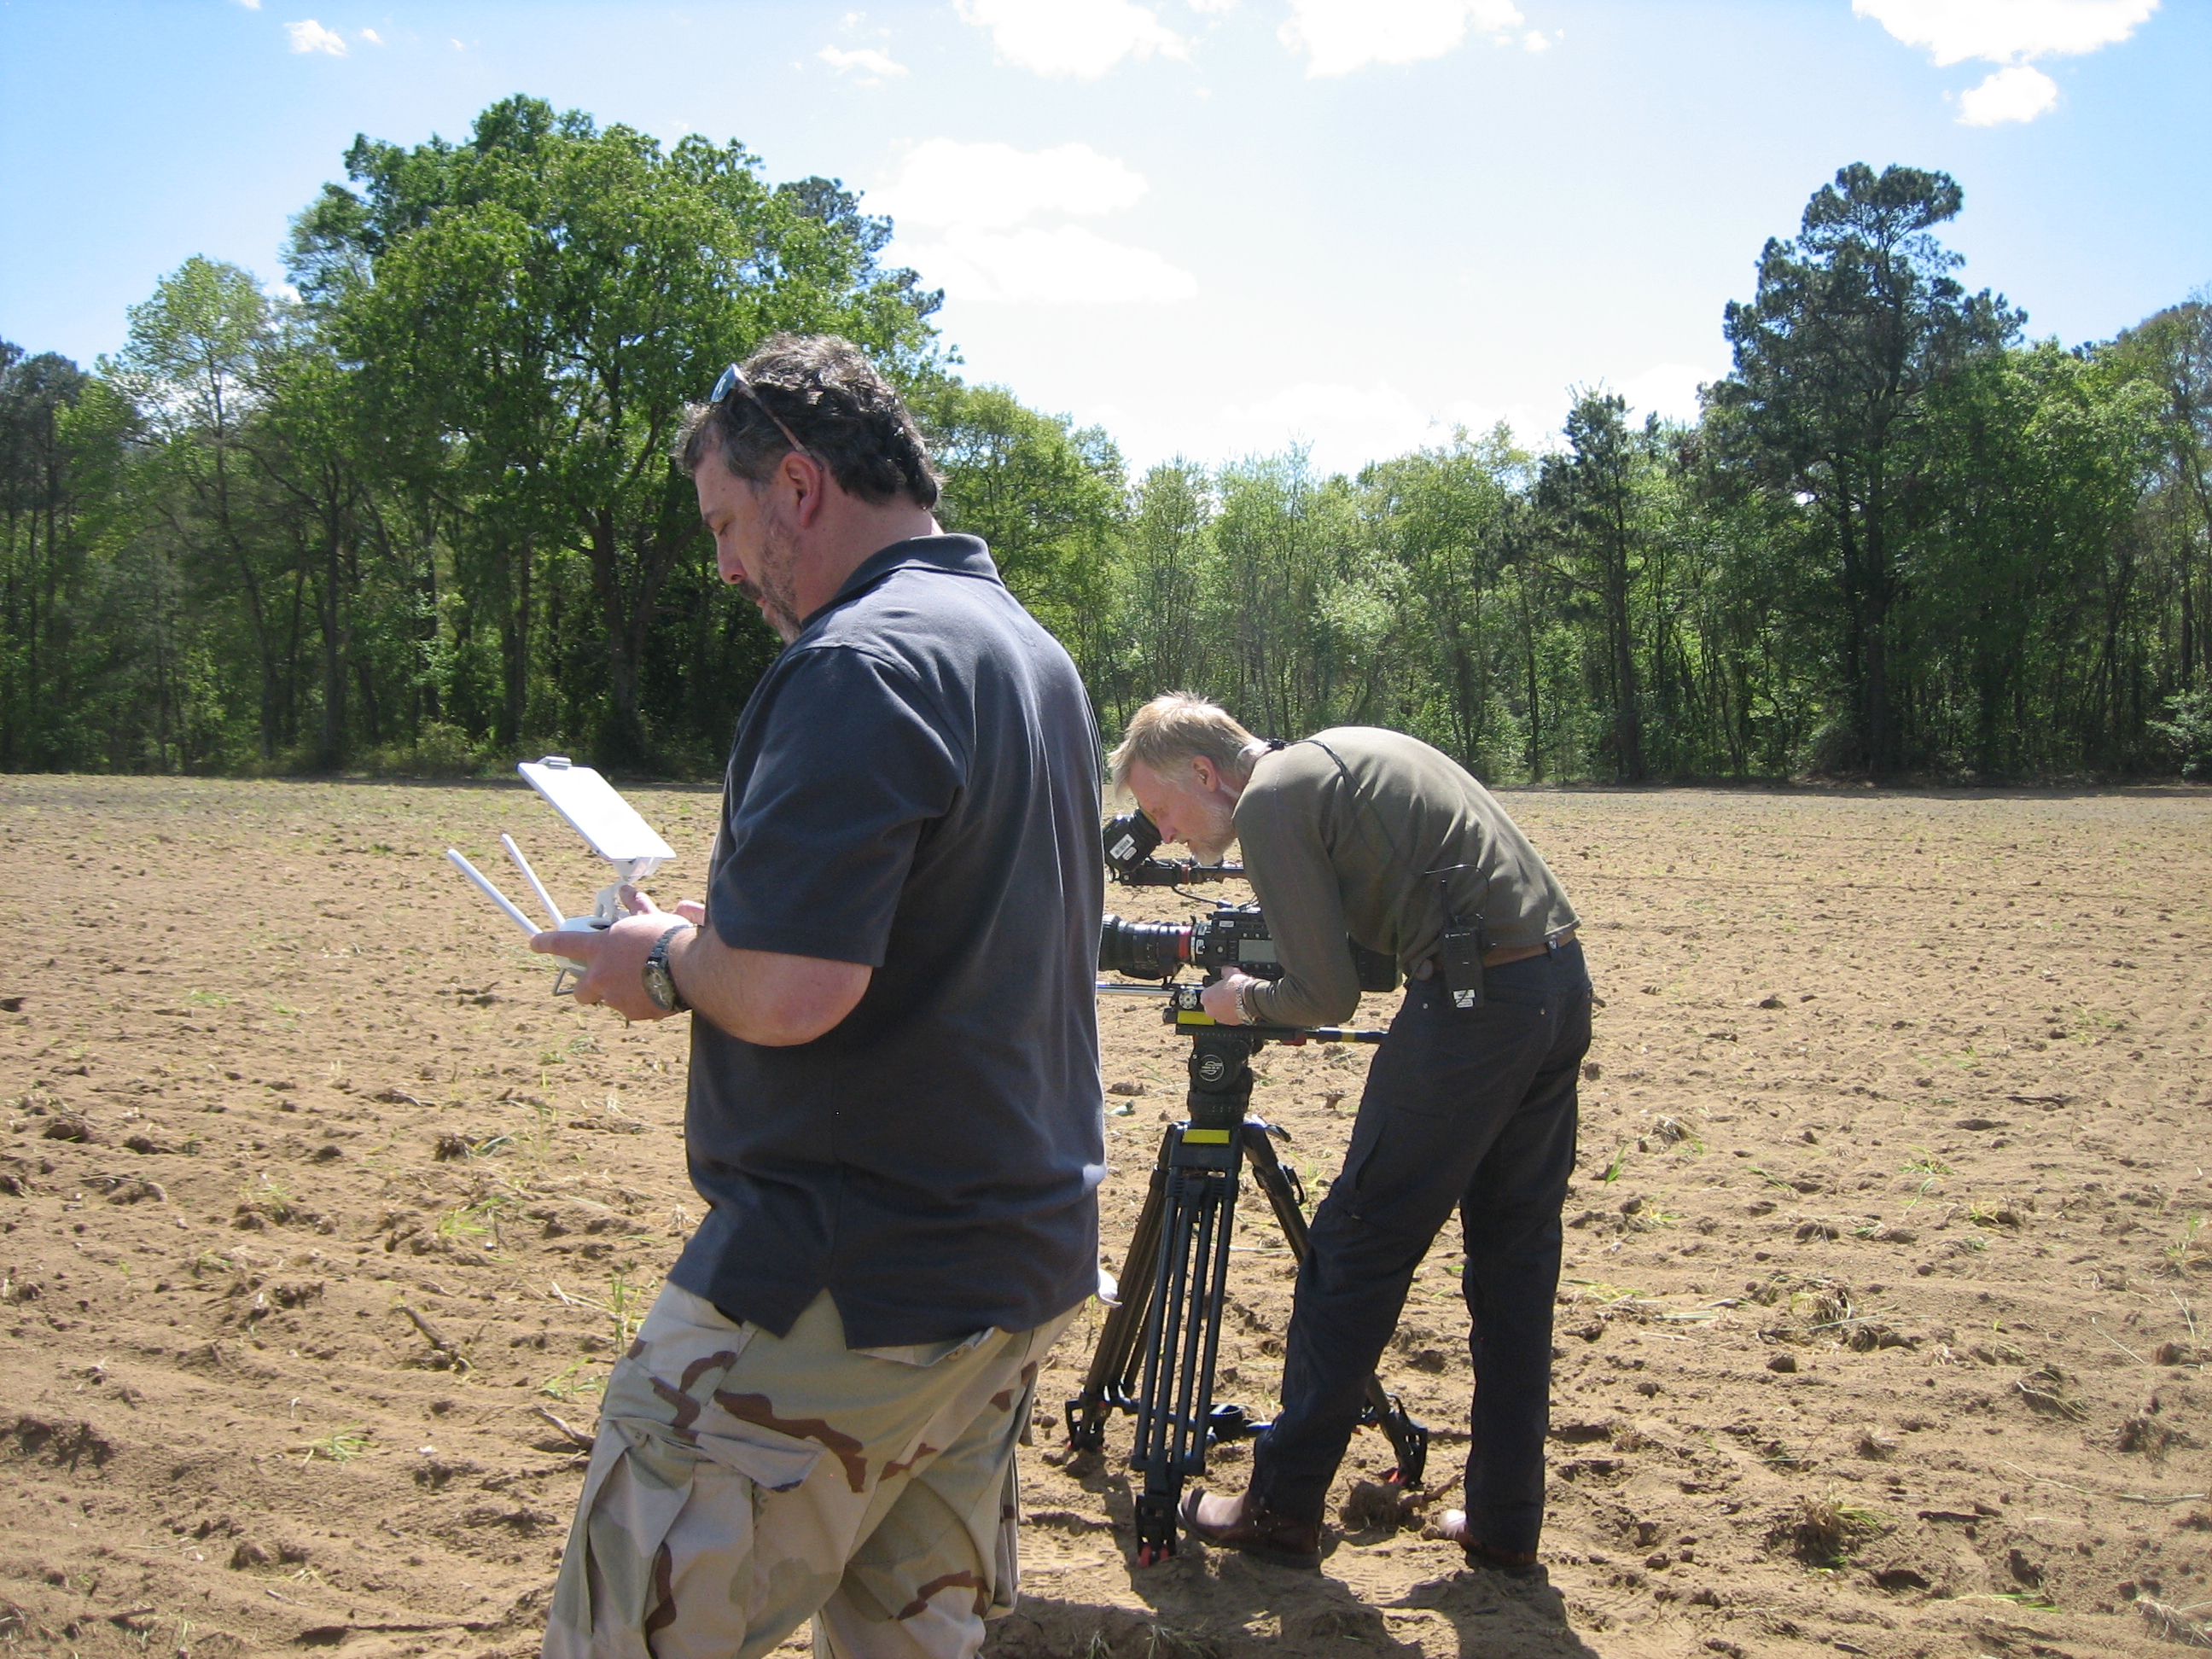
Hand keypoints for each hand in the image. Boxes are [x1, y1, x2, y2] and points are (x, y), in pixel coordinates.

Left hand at [529, 885, 696, 1019]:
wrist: (689, 968)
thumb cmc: (669, 939)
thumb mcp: (650, 918)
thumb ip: (635, 907)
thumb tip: (628, 891)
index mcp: (600, 948)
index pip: (564, 943)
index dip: (547, 943)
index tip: (534, 943)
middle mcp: (600, 976)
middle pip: (581, 990)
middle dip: (589, 988)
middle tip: (606, 980)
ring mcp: (614, 997)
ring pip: (611, 999)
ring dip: (622, 992)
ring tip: (647, 981)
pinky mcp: (633, 1013)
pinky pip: (633, 1010)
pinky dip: (642, 1002)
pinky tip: (658, 991)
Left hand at [1201, 972, 1255, 1024]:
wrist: (1251, 999)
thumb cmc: (1238, 987)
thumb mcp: (1231, 973)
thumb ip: (1226, 972)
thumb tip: (1226, 970)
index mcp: (1206, 997)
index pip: (1207, 993)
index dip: (1215, 990)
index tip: (1222, 988)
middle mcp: (1210, 1010)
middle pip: (1213, 1004)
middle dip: (1219, 1000)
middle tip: (1228, 994)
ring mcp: (1220, 1018)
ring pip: (1221, 1012)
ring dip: (1226, 1007)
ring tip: (1236, 1000)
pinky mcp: (1230, 1023)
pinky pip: (1229, 1017)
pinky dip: (1233, 1013)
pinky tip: (1240, 1006)